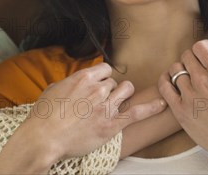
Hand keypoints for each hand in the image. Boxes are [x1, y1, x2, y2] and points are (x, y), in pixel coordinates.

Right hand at [25, 63, 165, 160]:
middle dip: (109, 90)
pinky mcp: (112, 124)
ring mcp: (106, 106)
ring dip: (122, 95)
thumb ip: (69, 83)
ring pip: (126, 90)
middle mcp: (98, 89)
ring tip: (115, 102)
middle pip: (114, 82)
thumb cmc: (45, 115)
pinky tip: (162, 104)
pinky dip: (151, 108)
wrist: (45, 137)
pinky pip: (137, 113)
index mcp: (84, 77)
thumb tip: (74, 82)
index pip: (105, 69)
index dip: (103, 78)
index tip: (98, 85)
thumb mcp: (53, 89)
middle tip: (97, 102)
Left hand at [159, 35, 207, 173]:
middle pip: (186, 56)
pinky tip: (171, 82)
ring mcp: (189, 95)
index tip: (206, 54)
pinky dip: (165, 81)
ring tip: (187, 75)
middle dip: (192, 58)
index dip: (202, 47)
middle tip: (197, 65)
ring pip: (175, 70)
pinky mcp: (180, 110)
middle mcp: (202, 80)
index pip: (200, 46)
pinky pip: (164, 87)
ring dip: (179, 69)